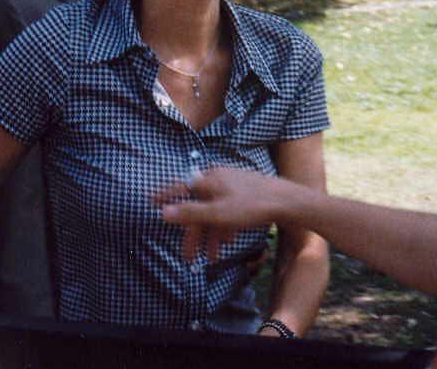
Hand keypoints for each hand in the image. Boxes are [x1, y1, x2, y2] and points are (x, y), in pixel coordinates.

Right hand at [154, 167, 283, 261]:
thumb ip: (190, 213)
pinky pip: (227, 211)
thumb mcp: (218, 214)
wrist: (287, 201)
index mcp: (208, 180)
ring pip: (214, 211)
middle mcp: (217, 178)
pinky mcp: (245, 192)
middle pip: (198, 206)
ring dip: (210, 235)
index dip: (164, 196)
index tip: (150, 201)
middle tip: (188, 258)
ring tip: (212, 258)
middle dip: (193, 234)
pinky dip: (224, 227)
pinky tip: (228, 242)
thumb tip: (163, 212)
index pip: (180, 188)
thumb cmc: (251, 206)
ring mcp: (232, 185)